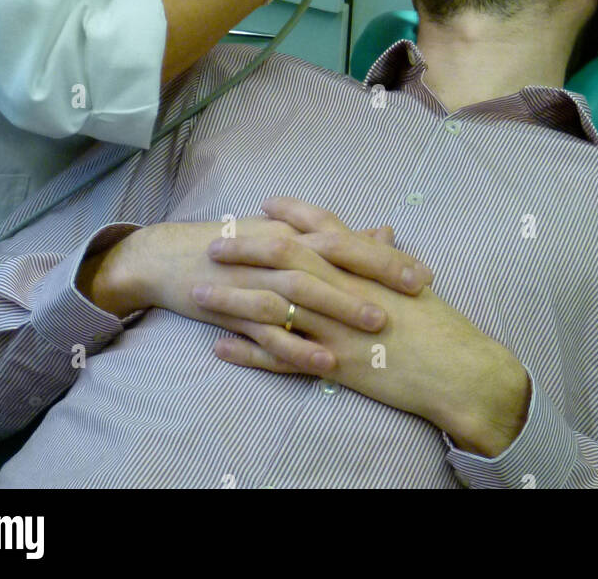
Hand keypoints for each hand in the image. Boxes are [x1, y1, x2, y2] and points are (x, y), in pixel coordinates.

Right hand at [80, 213, 432, 375]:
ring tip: (378, 324)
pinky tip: (325, 363)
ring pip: (305, 294)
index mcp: (295, 234)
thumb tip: (384, 234)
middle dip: (375, 273)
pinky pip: (270, 334)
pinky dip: (296, 348)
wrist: (172, 259)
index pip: (347, 240)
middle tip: (416, 290)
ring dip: (341, 307)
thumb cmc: (238, 247)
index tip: (424, 273)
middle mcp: (280, 253)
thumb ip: (337, 239)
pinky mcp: (235, 312)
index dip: (386, 256)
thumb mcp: (289, 237)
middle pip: (333, 258)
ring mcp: (257, 282)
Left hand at [206, 199, 531, 456]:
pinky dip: (249, 351)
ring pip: (274, 306)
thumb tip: (378, 232)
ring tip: (199, 294)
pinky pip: (282, 357)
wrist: (459, 372)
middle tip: (214, 243)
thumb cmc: (441, 327)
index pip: (323, 228)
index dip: (291, 213)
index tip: (263, 202)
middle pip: (287, 258)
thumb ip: (386, 259)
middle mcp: (347, 290)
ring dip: (233, 299)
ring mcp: (338, 327)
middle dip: (246, 249)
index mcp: (368, 266)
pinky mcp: (334, 364)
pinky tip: (220, 346)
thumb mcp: (413, 284)